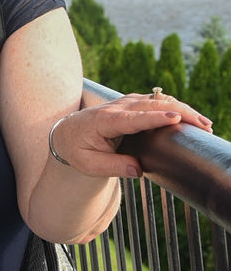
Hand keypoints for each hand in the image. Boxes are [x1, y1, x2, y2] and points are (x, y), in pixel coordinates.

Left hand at [49, 90, 211, 177]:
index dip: (155, 117)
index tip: (175, 119)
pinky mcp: (133, 104)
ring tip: (203, 123)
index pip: (133, 118)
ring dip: (182, 109)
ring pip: (158, 100)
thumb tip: (138, 170)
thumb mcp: (88, 164)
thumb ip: (113, 166)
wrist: (66, 132)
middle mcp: (117, 108)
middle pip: (153, 105)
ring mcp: (126, 103)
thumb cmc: (76, 149)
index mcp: (104, 121)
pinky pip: (157, 102)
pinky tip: (190, 117)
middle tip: (203, 126)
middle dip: (180, 112)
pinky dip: (175, 107)